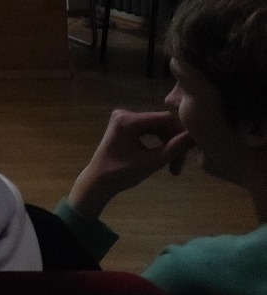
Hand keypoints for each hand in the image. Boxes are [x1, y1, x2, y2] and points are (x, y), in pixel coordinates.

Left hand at [67, 109, 193, 218]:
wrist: (98, 180)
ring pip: (157, 127)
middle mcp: (125, 113)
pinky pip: (149, 129)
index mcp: (128, 120)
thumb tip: (196, 137)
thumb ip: (175, 148)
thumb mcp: (152, 162)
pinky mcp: (125, 124)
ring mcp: (124, 118)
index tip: (191, 152)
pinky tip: (164, 158)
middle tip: (179, 166)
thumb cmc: (121, 174)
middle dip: (174, 143)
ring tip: (173, 167)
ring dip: (168, 145)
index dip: (181, 133)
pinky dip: (159, 142)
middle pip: (162, 123)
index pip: (165, 118)